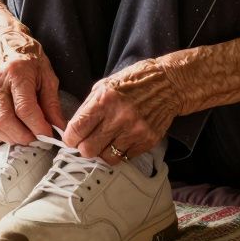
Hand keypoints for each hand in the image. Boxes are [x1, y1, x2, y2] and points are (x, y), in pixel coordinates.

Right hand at [0, 32, 64, 144]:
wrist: (3, 44)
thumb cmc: (29, 61)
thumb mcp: (47, 76)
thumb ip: (52, 104)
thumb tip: (58, 129)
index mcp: (16, 73)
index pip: (25, 109)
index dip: (38, 127)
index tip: (48, 135)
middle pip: (5, 120)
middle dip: (24, 137)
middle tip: (37, 140)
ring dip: (11, 139)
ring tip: (25, 136)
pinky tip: (11, 132)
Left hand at [64, 60, 181, 163]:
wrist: (169, 84)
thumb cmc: (133, 82)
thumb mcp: (104, 86)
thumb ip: (88, 108)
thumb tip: (73, 129)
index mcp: (104, 100)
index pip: (76, 130)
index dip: (70, 138)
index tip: (72, 138)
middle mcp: (119, 117)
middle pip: (89, 150)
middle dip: (84, 147)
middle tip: (88, 141)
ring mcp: (135, 131)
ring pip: (107, 158)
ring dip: (103, 151)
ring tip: (106, 141)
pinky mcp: (148, 141)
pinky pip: (125, 157)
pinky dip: (121, 151)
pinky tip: (123, 139)